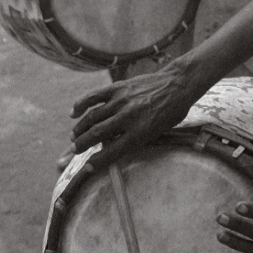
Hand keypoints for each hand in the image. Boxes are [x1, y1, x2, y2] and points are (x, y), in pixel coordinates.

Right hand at [70, 62, 197, 167]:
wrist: (178, 85)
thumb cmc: (171, 112)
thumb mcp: (157, 132)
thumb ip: (136, 139)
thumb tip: (113, 145)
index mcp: (139, 133)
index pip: (112, 152)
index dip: (97, 162)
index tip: (87, 167)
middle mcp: (128, 118)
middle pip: (96, 134)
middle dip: (82, 144)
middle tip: (74, 150)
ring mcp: (121, 101)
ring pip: (92, 117)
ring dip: (79, 128)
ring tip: (74, 136)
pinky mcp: (118, 88)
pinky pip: (94, 96)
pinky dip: (81, 104)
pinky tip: (73, 112)